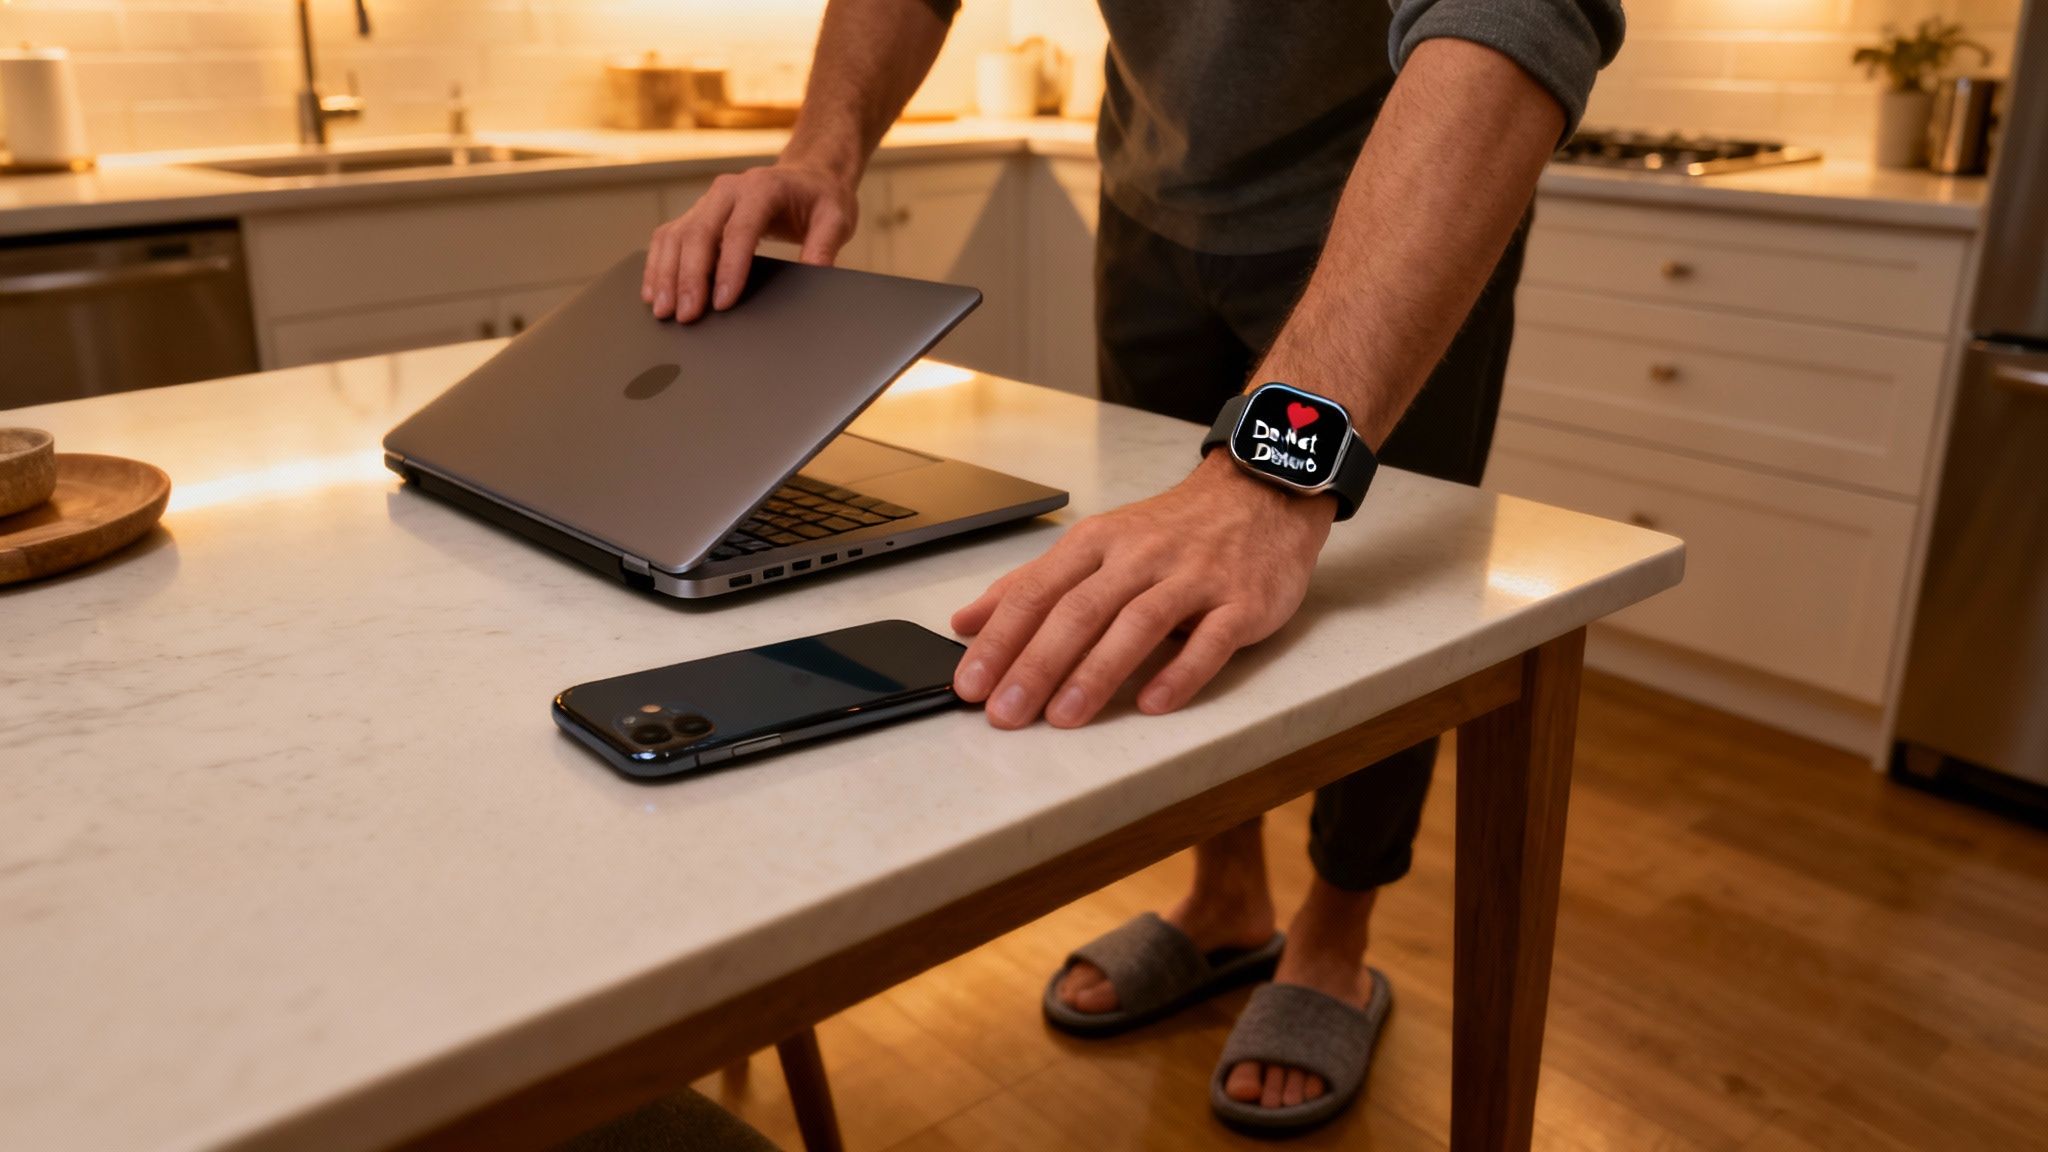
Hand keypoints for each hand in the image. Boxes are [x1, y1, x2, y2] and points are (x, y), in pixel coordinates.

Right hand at [641, 162, 857, 321]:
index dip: (729, 267)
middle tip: (687, 316)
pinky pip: (669, 237)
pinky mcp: (698, 214)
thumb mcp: (836, 219)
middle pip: (699, 233)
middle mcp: (728, 190)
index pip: (740, 230)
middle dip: (690, 278)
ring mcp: (708, 201)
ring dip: (666, 274)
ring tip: (663, 311)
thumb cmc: (820, 199)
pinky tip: (653, 292)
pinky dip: (658, 265)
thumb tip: (815, 278)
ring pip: (676, 235)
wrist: (806, 176)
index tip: (723, 302)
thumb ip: (824, 247)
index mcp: (762, 188)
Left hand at [951, 452, 1335, 728]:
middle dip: (1036, 664)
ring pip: (1138, 624)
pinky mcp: (1241, 602)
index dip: (999, 640)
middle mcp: (1141, 556)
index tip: (969, 684)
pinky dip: (1181, 672)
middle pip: (1079, 610)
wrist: (1261, 493)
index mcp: (1098, 542)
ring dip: (1097, 672)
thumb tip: (966, 622)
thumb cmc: (1173, 530)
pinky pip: (1210, 640)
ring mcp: (1194, 578)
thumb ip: (1032, 584)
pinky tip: (1153, 702)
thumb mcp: (1096, 545)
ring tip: (1064, 715)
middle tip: (1004, 712)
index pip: (1037, 592)